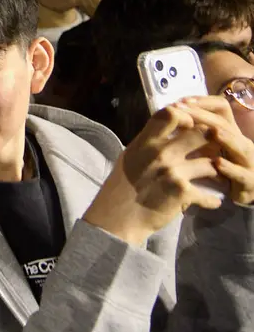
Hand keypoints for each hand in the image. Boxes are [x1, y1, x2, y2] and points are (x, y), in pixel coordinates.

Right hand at [85, 102, 224, 245]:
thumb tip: (168, 130)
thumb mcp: (130, 157)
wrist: (117, 218)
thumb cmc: (121, 187)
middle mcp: (160, 153)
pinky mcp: (182, 192)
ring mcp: (173, 172)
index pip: (171, 113)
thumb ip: (149, 142)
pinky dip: (212, 200)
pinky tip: (208, 202)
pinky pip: (210, 195)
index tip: (189, 128)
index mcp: (145, 142)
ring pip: (211, 163)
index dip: (186, 116)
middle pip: (201, 133)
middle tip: (209, 152)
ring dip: (215, 173)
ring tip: (211, 179)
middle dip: (210, 142)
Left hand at [170, 96, 253, 205]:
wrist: (243, 195)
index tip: (180, 102)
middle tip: (181, 111)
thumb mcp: (206, 147)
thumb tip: (168, 116)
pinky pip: (242, 174)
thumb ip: (192, 132)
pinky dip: (230, 169)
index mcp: (230, 131)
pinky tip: (218, 163)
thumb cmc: (219, 169)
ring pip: (241, 146)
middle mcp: (240, 142)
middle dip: (203, 115)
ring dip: (226, 138)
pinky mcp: (249, 182)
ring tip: (213, 132)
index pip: (221, 107)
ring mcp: (248, 161)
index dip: (203, 101)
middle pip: (225, 123)